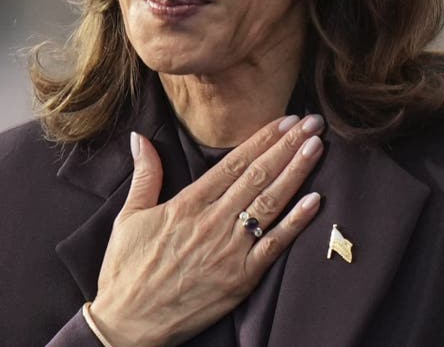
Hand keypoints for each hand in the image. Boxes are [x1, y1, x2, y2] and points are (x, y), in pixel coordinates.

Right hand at [89, 114, 325, 345]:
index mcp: (187, 205)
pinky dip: (296, 223)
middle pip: (258, 176)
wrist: (129, 323)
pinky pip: (274, 246)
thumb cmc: (126, 271)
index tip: (285, 121)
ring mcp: (229, 251)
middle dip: (288, 147)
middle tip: (313, 123)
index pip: (233, 164)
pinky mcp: (241, 279)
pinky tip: (315, 201)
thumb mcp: (128, 217)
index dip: (262, 139)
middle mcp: (212, 222)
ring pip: (270, 204)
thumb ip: (145, 176)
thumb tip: (141, 138)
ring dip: (297, 173)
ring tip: (317, 148)